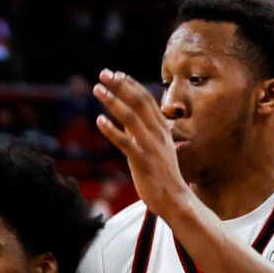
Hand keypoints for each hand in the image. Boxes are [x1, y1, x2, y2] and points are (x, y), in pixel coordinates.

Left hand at [92, 70, 189, 218]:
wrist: (175, 199)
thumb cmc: (163, 174)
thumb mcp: (157, 148)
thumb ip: (144, 132)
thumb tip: (128, 121)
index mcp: (162, 128)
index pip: (146, 99)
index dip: (130, 85)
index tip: (116, 73)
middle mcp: (158, 133)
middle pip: (138, 102)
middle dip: (120, 85)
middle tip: (104, 73)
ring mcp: (151, 146)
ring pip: (131, 117)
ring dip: (113, 101)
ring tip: (98, 89)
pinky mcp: (142, 161)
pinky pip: (125, 142)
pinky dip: (111, 130)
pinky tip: (99, 120)